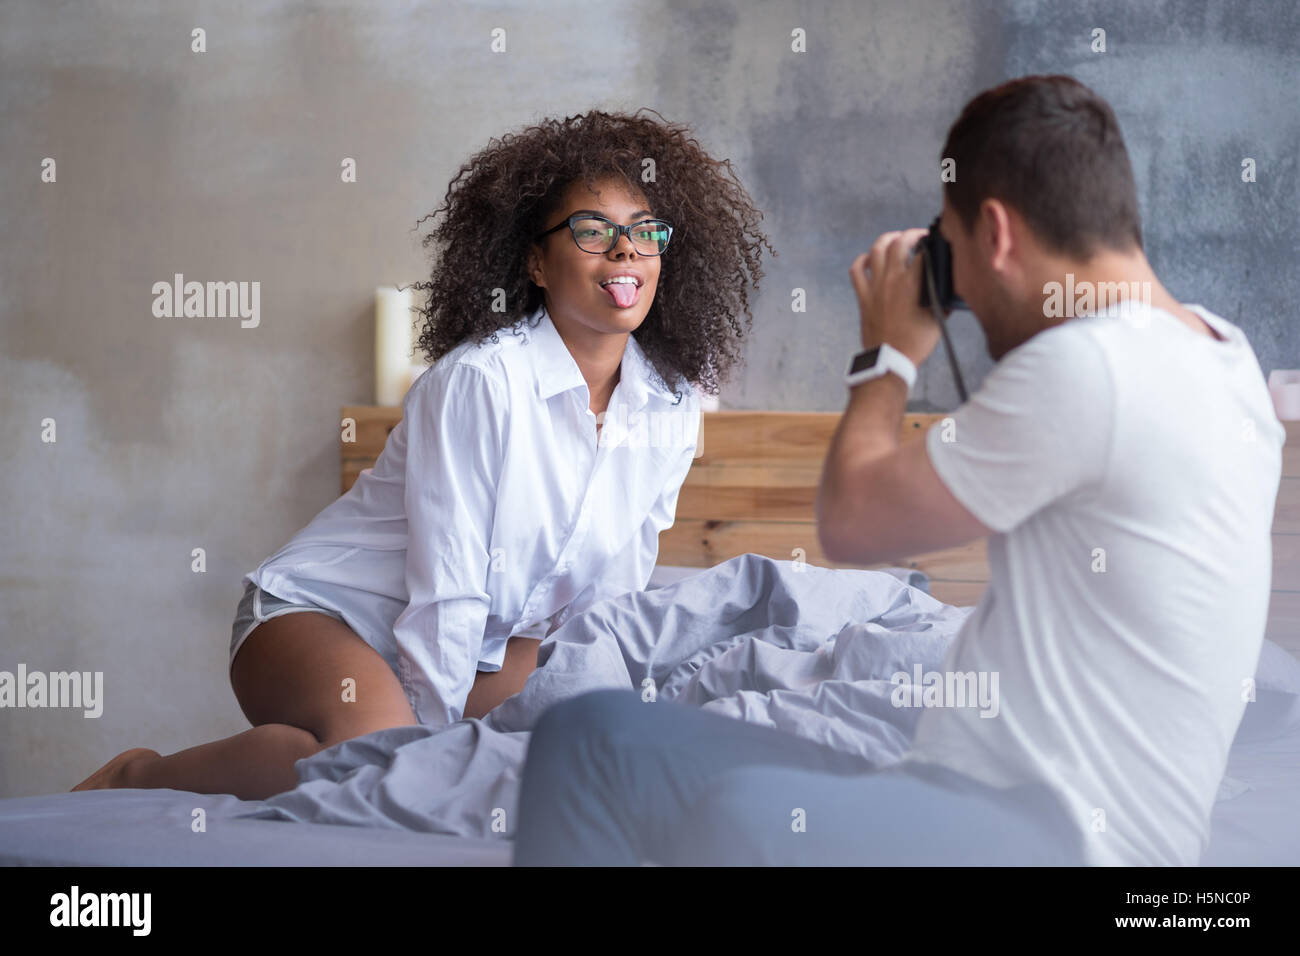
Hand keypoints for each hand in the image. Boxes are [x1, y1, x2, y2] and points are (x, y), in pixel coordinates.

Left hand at [849, 228, 941, 366]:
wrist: (889, 360)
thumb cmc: (915, 342)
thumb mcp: (937, 318)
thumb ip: (942, 297)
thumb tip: (949, 285)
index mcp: (912, 284)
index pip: (924, 251)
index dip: (932, 242)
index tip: (937, 241)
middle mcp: (892, 280)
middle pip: (899, 243)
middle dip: (911, 234)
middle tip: (919, 236)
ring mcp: (874, 286)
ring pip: (876, 250)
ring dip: (887, 239)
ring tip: (896, 238)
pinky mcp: (863, 296)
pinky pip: (857, 270)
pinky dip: (862, 260)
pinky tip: (869, 258)